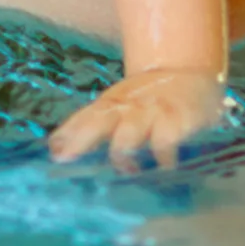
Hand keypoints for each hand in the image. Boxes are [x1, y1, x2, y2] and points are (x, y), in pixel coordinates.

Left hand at [48, 65, 225, 170]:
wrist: (190, 76)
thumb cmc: (147, 101)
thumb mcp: (120, 108)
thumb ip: (91, 128)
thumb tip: (55, 150)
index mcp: (110, 105)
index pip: (84, 119)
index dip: (68, 135)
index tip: (54, 154)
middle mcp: (126, 107)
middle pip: (99, 122)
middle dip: (82, 139)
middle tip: (67, 158)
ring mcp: (150, 112)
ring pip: (130, 131)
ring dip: (122, 150)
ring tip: (122, 169)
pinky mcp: (176, 119)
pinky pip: (166, 139)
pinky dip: (162, 155)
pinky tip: (163, 169)